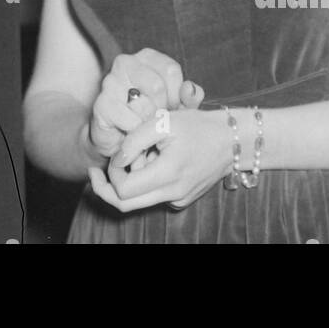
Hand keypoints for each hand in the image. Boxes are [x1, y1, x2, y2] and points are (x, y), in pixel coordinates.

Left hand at [86, 107, 232, 212]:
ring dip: (130, 182)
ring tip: (139, 155)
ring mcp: (178, 199)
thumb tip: (118, 160)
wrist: (233, 140)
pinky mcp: (182, 198)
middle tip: (96, 172)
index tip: (115, 156)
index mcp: (168, 175)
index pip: (124, 191)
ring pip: (140, 201)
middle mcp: (173, 194)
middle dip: (107, 188)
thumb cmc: (199, 126)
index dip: (111, 174)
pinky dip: (146, 180)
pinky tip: (155, 158)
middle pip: (126, 205)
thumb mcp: (163, 121)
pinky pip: (154, 195)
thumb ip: (135, 140)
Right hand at [87, 48, 186, 158]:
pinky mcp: (102, 104)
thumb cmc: (152, 115)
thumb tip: (190, 89)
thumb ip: (188, 96)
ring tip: (146, 125)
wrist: (121, 138)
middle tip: (159, 119)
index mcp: (147, 57)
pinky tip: (133, 131)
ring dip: (149, 122)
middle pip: (157, 86)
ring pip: (143, 104)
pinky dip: (136, 131)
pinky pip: (129, 120)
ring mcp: (110, 82)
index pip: (171, 70)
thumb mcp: (177, 105)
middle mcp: (125, 63)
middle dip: (163, 110)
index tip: (172, 107)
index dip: (177, 95)